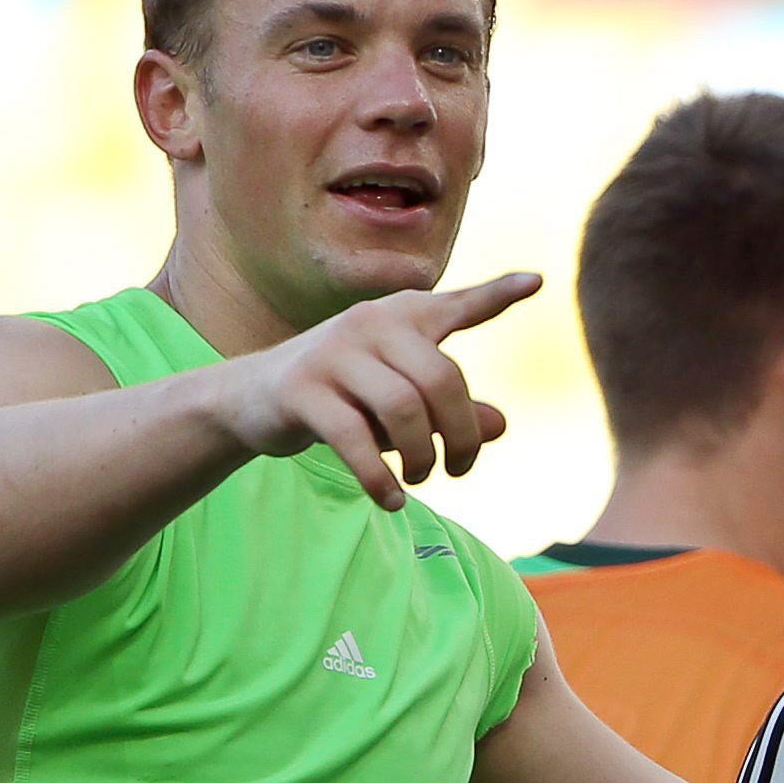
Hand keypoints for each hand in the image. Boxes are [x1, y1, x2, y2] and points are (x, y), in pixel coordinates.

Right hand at [205, 274, 539, 508]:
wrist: (247, 399)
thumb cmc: (342, 397)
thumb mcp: (400, 401)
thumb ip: (451, 409)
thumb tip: (501, 425)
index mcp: (400, 318)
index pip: (456, 305)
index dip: (496, 295)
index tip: (536, 282)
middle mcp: (369, 324)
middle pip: (442, 379)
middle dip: (462, 435)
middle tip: (459, 469)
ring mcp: (333, 353)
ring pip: (404, 408)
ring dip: (421, 456)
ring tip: (419, 479)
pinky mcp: (301, 389)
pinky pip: (356, 437)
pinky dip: (380, 477)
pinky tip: (392, 500)